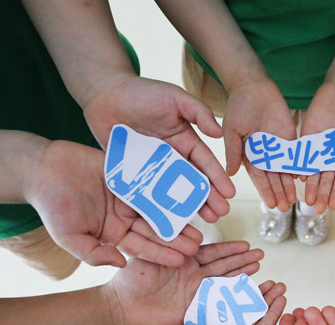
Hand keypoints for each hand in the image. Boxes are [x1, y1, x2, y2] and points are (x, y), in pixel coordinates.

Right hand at [24, 140, 204, 267]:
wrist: (41, 168)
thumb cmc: (51, 206)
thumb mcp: (69, 237)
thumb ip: (94, 254)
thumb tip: (121, 264)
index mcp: (114, 234)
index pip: (142, 247)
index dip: (161, 254)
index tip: (181, 261)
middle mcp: (126, 216)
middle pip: (155, 228)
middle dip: (175, 237)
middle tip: (197, 245)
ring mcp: (130, 194)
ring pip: (159, 205)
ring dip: (177, 214)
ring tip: (198, 221)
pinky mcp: (130, 173)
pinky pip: (152, 179)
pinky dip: (168, 185)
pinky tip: (186, 190)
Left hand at [82, 73, 233, 222]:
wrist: (104, 93)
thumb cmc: (142, 92)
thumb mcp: (175, 97)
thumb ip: (199, 112)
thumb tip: (220, 133)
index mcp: (185, 141)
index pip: (205, 163)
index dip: (217, 179)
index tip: (230, 194)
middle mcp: (171, 158)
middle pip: (192, 182)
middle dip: (207, 199)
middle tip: (219, 216)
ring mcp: (152, 169)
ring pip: (173, 192)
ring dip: (187, 208)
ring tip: (200, 223)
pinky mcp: (133, 175)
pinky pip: (146, 193)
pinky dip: (156, 207)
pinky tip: (166, 220)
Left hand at [104, 241, 263, 324]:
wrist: (122, 306)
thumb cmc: (131, 277)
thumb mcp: (146, 253)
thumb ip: (162, 240)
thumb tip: (174, 221)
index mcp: (184, 259)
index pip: (211, 251)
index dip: (229, 248)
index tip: (245, 244)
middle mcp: (193, 274)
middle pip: (222, 265)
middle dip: (241, 259)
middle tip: (260, 253)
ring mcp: (194, 291)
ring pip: (222, 281)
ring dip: (240, 274)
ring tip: (258, 267)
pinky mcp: (193, 309)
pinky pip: (214, 302)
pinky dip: (229, 298)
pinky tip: (244, 293)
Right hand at [156, 280, 286, 324]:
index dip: (273, 313)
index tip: (283, 298)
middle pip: (253, 314)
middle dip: (266, 299)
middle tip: (278, 284)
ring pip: (237, 307)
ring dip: (248, 293)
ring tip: (262, 280)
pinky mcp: (203, 323)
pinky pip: (215, 304)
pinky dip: (223, 293)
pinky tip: (233, 280)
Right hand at [222, 78, 297, 211]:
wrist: (253, 86)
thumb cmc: (238, 107)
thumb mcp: (231, 130)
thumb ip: (232, 151)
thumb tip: (229, 173)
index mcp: (249, 155)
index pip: (258, 178)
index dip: (264, 191)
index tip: (271, 204)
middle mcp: (264, 155)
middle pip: (273, 178)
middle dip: (279, 192)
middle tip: (285, 207)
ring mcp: (278, 147)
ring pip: (285, 170)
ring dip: (289, 185)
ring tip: (294, 200)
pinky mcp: (289, 138)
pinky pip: (295, 154)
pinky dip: (299, 166)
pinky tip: (303, 178)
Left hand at [301, 81, 334, 212]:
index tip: (334, 206)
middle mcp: (333, 155)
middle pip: (327, 179)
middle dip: (323, 194)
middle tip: (318, 209)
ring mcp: (320, 147)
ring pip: (315, 171)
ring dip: (312, 187)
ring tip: (307, 201)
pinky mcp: (308, 138)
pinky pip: (303, 155)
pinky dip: (300, 167)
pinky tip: (299, 179)